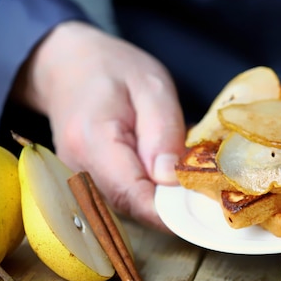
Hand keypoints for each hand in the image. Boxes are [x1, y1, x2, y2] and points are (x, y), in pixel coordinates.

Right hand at [13, 21, 184, 230]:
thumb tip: (172, 180)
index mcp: (92, 139)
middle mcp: (77, 169)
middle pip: (131, 205)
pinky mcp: (86, 183)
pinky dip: (151, 192)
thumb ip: (163, 131)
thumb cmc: (113, 69)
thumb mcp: (152, 87)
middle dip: (173, 208)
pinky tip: (168, 174)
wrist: (68, 66)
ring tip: (192, 179)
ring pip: (129, 205)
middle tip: (212, 196)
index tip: (204, 214)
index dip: (168, 212)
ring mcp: (78, 179)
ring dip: (164, 200)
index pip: (131, 193)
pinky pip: (124, 197)